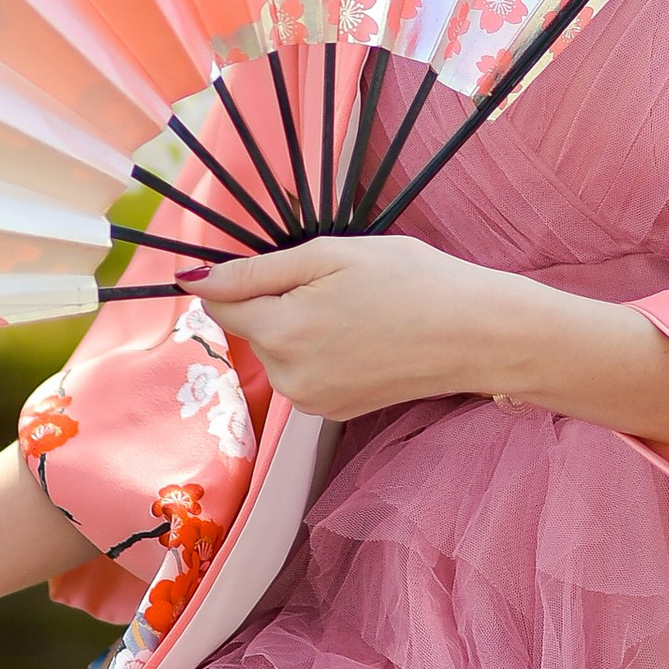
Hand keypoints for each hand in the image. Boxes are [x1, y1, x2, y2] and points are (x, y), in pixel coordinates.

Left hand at [196, 233, 530, 420]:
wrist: (474, 333)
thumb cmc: (412, 282)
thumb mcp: (331, 255)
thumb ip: (256, 269)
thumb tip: (194, 279)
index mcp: (283, 332)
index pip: (219, 303)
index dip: (235, 276)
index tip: (270, 262)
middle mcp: (288, 377)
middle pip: (250, 328)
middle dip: (275, 301)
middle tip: (334, 281)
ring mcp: (311, 401)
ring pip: (277, 350)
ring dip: (297, 327)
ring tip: (355, 309)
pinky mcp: (333, 412)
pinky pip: (304, 372)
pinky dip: (320, 351)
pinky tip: (361, 336)